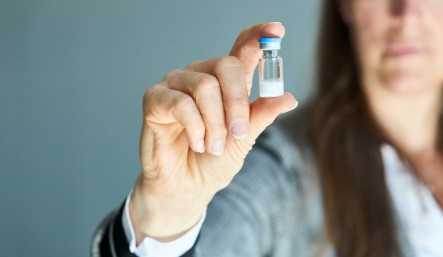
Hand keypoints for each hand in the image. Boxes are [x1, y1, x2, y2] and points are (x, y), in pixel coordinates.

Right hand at [130, 22, 297, 243]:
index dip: (258, 36)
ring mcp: (176, 84)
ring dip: (214, 123)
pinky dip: (194, 128)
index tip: (276, 30)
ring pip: (204, 86)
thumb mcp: (243, 139)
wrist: (187, 188)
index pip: (242, 48)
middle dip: (238, 102)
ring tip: (212, 147)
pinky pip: (180, 103)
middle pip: (226, 64)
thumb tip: (288, 98)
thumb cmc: (212, 161)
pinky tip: (196, 143)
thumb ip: (260, 116)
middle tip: (239, 133)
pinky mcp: (154, 99)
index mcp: (226, 82)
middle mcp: (200, 76)